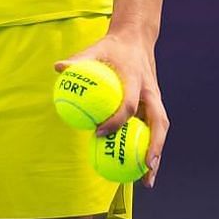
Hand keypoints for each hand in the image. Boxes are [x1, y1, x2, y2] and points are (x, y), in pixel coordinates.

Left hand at [56, 30, 167, 186]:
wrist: (137, 39)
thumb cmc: (112, 47)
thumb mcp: (95, 48)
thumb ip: (79, 59)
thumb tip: (58, 67)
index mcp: (136, 80)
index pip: (128, 104)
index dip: (115, 120)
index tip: (99, 133)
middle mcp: (150, 92)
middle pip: (158, 123)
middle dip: (154, 147)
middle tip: (145, 169)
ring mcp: (155, 99)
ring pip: (161, 129)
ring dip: (157, 154)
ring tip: (147, 179)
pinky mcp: (155, 104)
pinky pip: (154, 128)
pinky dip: (151, 147)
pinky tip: (140, 165)